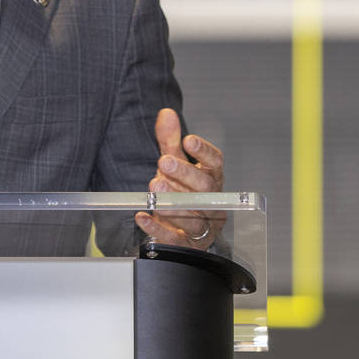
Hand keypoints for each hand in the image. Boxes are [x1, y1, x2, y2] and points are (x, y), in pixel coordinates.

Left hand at [134, 108, 224, 249]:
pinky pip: (173, 239)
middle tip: (164, 163)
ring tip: (154, 187)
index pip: (216, 164)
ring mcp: (202, 226)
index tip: (188, 140)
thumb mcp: (174, 164)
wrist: (179, 227)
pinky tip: (142, 217)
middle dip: (185, 175)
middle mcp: (212, 203)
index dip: (204, 152)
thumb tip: (166, 113)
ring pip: (194, 217)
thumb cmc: (181, 190)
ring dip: (173, 203)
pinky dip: (157, 228)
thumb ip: (169, 141)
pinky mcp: (186, 244)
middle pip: (206, 190)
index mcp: (212, 180)